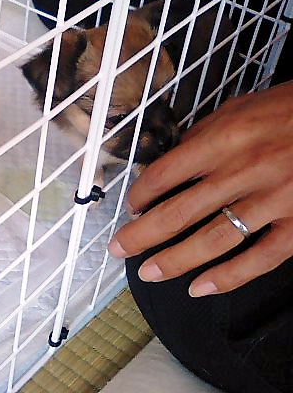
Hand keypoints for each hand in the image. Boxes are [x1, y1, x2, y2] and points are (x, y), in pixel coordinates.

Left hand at [108, 81, 292, 296]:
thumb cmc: (292, 110)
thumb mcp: (242, 107)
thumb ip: (206, 133)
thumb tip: (173, 157)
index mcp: (226, 138)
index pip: (166, 173)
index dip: (141, 194)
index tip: (131, 206)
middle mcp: (244, 171)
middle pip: (180, 212)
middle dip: (143, 235)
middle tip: (119, 249)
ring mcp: (274, 201)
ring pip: (214, 240)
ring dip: (175, 260)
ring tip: (148, 273)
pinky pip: (260, 259)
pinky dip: (229, 277)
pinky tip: (201, 287)